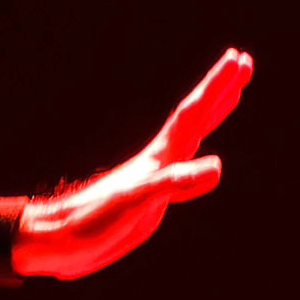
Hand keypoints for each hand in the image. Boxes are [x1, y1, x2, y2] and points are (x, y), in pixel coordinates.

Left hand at [15, 48, 248, 279]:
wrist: (56, 241)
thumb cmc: (91, 222)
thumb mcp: (136, 204)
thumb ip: (174, 183)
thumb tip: (216, 166)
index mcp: (159, 158)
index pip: (193, 114)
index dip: (217, 87)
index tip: (237, 58)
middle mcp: (159, 161)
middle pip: (196, 117)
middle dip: (220, 90)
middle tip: (243, 60)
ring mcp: (153, 177)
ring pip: (191, 137)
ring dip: (212, 114)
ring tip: (232, 96)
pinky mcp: (149, 197)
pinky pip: (183, 167)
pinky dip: (197, 154)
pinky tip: (198, 158)